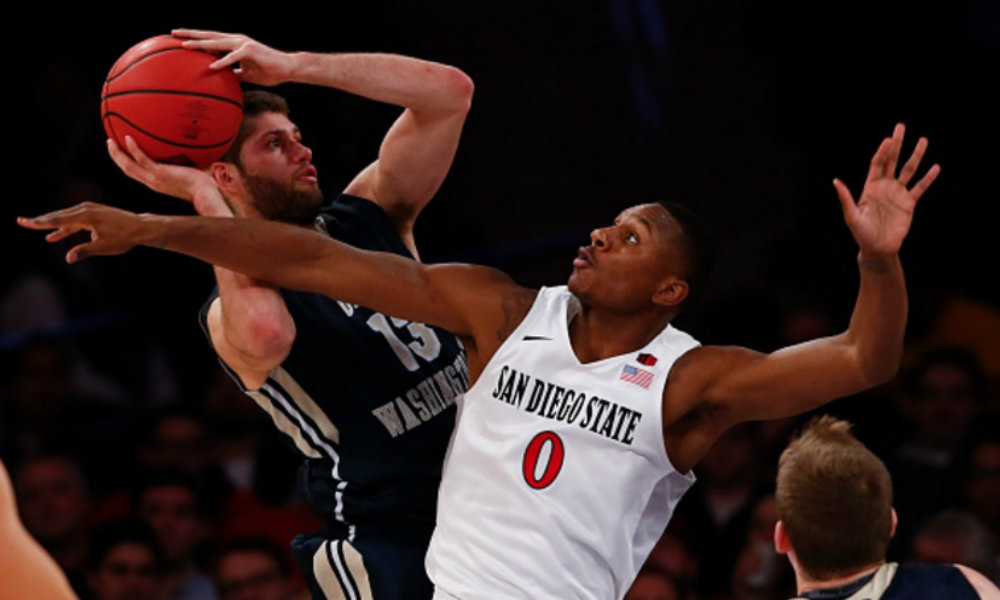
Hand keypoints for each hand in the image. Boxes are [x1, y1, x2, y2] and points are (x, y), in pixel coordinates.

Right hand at [17, 203, 144, 263]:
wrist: (141, 227)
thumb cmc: (124, 237)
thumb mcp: (103, 247)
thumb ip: (84, 251)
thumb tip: (68, 259)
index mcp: (86, 216)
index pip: (57, 219)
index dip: (39, 222)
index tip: (23, 222)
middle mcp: (86, 209)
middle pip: (58, 216)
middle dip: (41, 221)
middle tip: (22, 222)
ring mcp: (90, 209)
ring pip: (66, 218)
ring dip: (53, 226)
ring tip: (37, 230)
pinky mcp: (95, 213)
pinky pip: (75, 221)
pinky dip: (66, 228)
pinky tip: (56, 236)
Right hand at [108, 135, 216, 201]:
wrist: (205, 193)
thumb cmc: (202, 185)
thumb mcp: (189, 173)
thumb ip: (185, 164)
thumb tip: (191, 150)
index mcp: (157, 183)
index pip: (137, 174)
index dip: (127, 163)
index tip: (122, 153)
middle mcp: (152, 182)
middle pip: (127, 170)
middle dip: (116, 157)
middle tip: (110, 144)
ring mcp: (155, 179)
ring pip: (128, 166)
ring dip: (117, 154)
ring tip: (110, 140)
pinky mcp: (160, 174)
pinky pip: (142, 160)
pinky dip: (133, 149)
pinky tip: (127, 138)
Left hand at [173, 29, 293, 85]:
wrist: (287, 68)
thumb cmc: (269, 71)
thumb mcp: (246, 73)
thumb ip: (233, 73)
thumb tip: (223, 80)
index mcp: (234, 44)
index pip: (211, 39)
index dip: (195, 38)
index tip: (179, 38)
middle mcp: (236, 40)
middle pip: (209, 35)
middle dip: (190, 34)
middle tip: (173, 33)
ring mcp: (243, 44)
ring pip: (217, 42)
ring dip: (200, 44)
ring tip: (185, 46)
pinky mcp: (250, 51)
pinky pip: (233, 57)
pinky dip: (222, 61)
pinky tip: (212, 66)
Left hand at [833, 123, 939, 256]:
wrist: (878, 248)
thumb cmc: (861, 234)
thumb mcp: (852, 216)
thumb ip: (846, 198)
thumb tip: (835, 181)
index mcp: (870, 187)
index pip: (877, 164)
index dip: (883, 151)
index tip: (888, 139)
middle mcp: (884, 187)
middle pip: (892, 160)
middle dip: (897, 144)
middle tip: (900, 127)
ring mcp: (897, 193)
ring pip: (908, 170)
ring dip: (915, 155)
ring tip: (923, 140)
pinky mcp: (909, 203)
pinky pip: (920, 188)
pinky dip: (928, 178)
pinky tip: (935, 167)